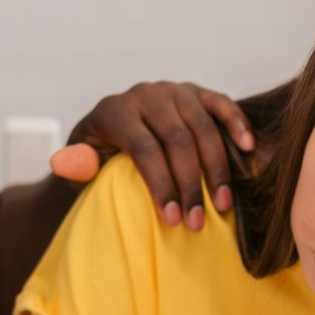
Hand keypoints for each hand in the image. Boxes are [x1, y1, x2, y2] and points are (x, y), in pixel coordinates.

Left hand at [51, 81, 254, 229]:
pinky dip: (236, 124)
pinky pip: (221, 104)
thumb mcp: (80, 163)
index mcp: (115, 111)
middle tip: (197, 223)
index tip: (171, 220)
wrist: (112, 129)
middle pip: (177, 140)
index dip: (160, 184)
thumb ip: (75, 164)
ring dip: (217, 168)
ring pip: (202, 127)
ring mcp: (174, 91)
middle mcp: (146, 95)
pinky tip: (248, 149)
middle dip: (189, 185)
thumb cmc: (98, 155)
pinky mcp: (197, 92)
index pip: (143, 148)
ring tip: (223, 205)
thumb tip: (65, 163)